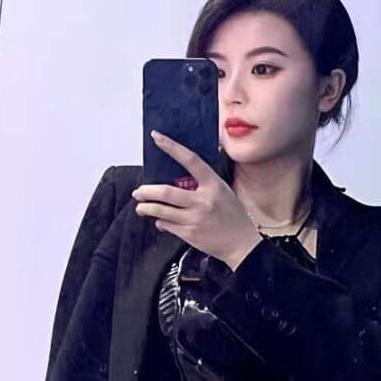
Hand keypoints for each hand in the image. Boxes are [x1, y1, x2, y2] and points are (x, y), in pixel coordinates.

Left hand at [132, 130, 262, 269]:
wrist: (242, 244)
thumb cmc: (233, 216)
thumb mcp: (223, 192)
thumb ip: (205, 183)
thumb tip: (182, 173)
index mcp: (213, 185)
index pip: (190, 160)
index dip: (172, 147)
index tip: (157, 137)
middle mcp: (203, 201)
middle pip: (166, 192)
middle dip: (147, 191)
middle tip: (139, 192)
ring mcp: (195, 219)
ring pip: (161, 211)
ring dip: (146, 208)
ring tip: (141, 206)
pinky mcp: (190, 234)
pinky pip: (167, 225)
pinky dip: (160, 222)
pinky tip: (159, 220)